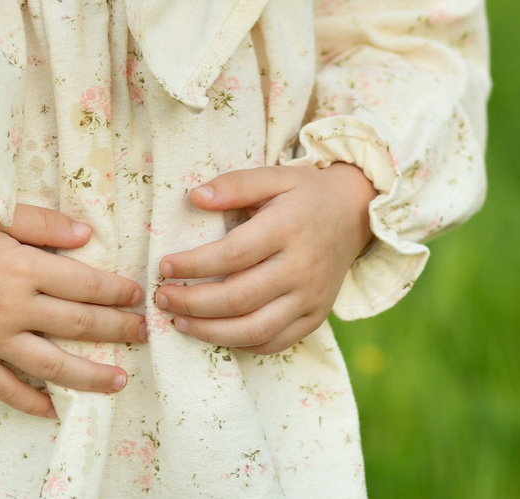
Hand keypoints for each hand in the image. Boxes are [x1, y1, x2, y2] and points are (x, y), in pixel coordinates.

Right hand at [0, 195, 145, 418]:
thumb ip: (41, 222)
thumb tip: (87, 236)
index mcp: (21, 267)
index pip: (84, 284)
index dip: (115, 291)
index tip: (137, 295)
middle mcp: (12, 308)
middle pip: (77, 325)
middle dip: (116, 330)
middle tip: (142, 334)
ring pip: (51, 366)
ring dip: (90, 375)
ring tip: (120, 381)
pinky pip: (6, 389)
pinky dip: (32, 402)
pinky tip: (55, 410)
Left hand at [156, 162, 377, 354]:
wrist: (356, 213)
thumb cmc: (305, 193)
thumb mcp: (273, 176)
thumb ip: (235, 185)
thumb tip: (195, 197)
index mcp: (287, 229)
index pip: (233, 255)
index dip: (194, 265)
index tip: (164, 267)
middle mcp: (301, 268)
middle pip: (239, 298)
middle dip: (193, 304)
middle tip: (163, 299)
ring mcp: (311, 298)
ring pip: (256, 329)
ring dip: (212, 332)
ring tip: (180, 323)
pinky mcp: (316, 317)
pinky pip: (276, 342)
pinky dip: (242, 344)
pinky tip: (216, 334)